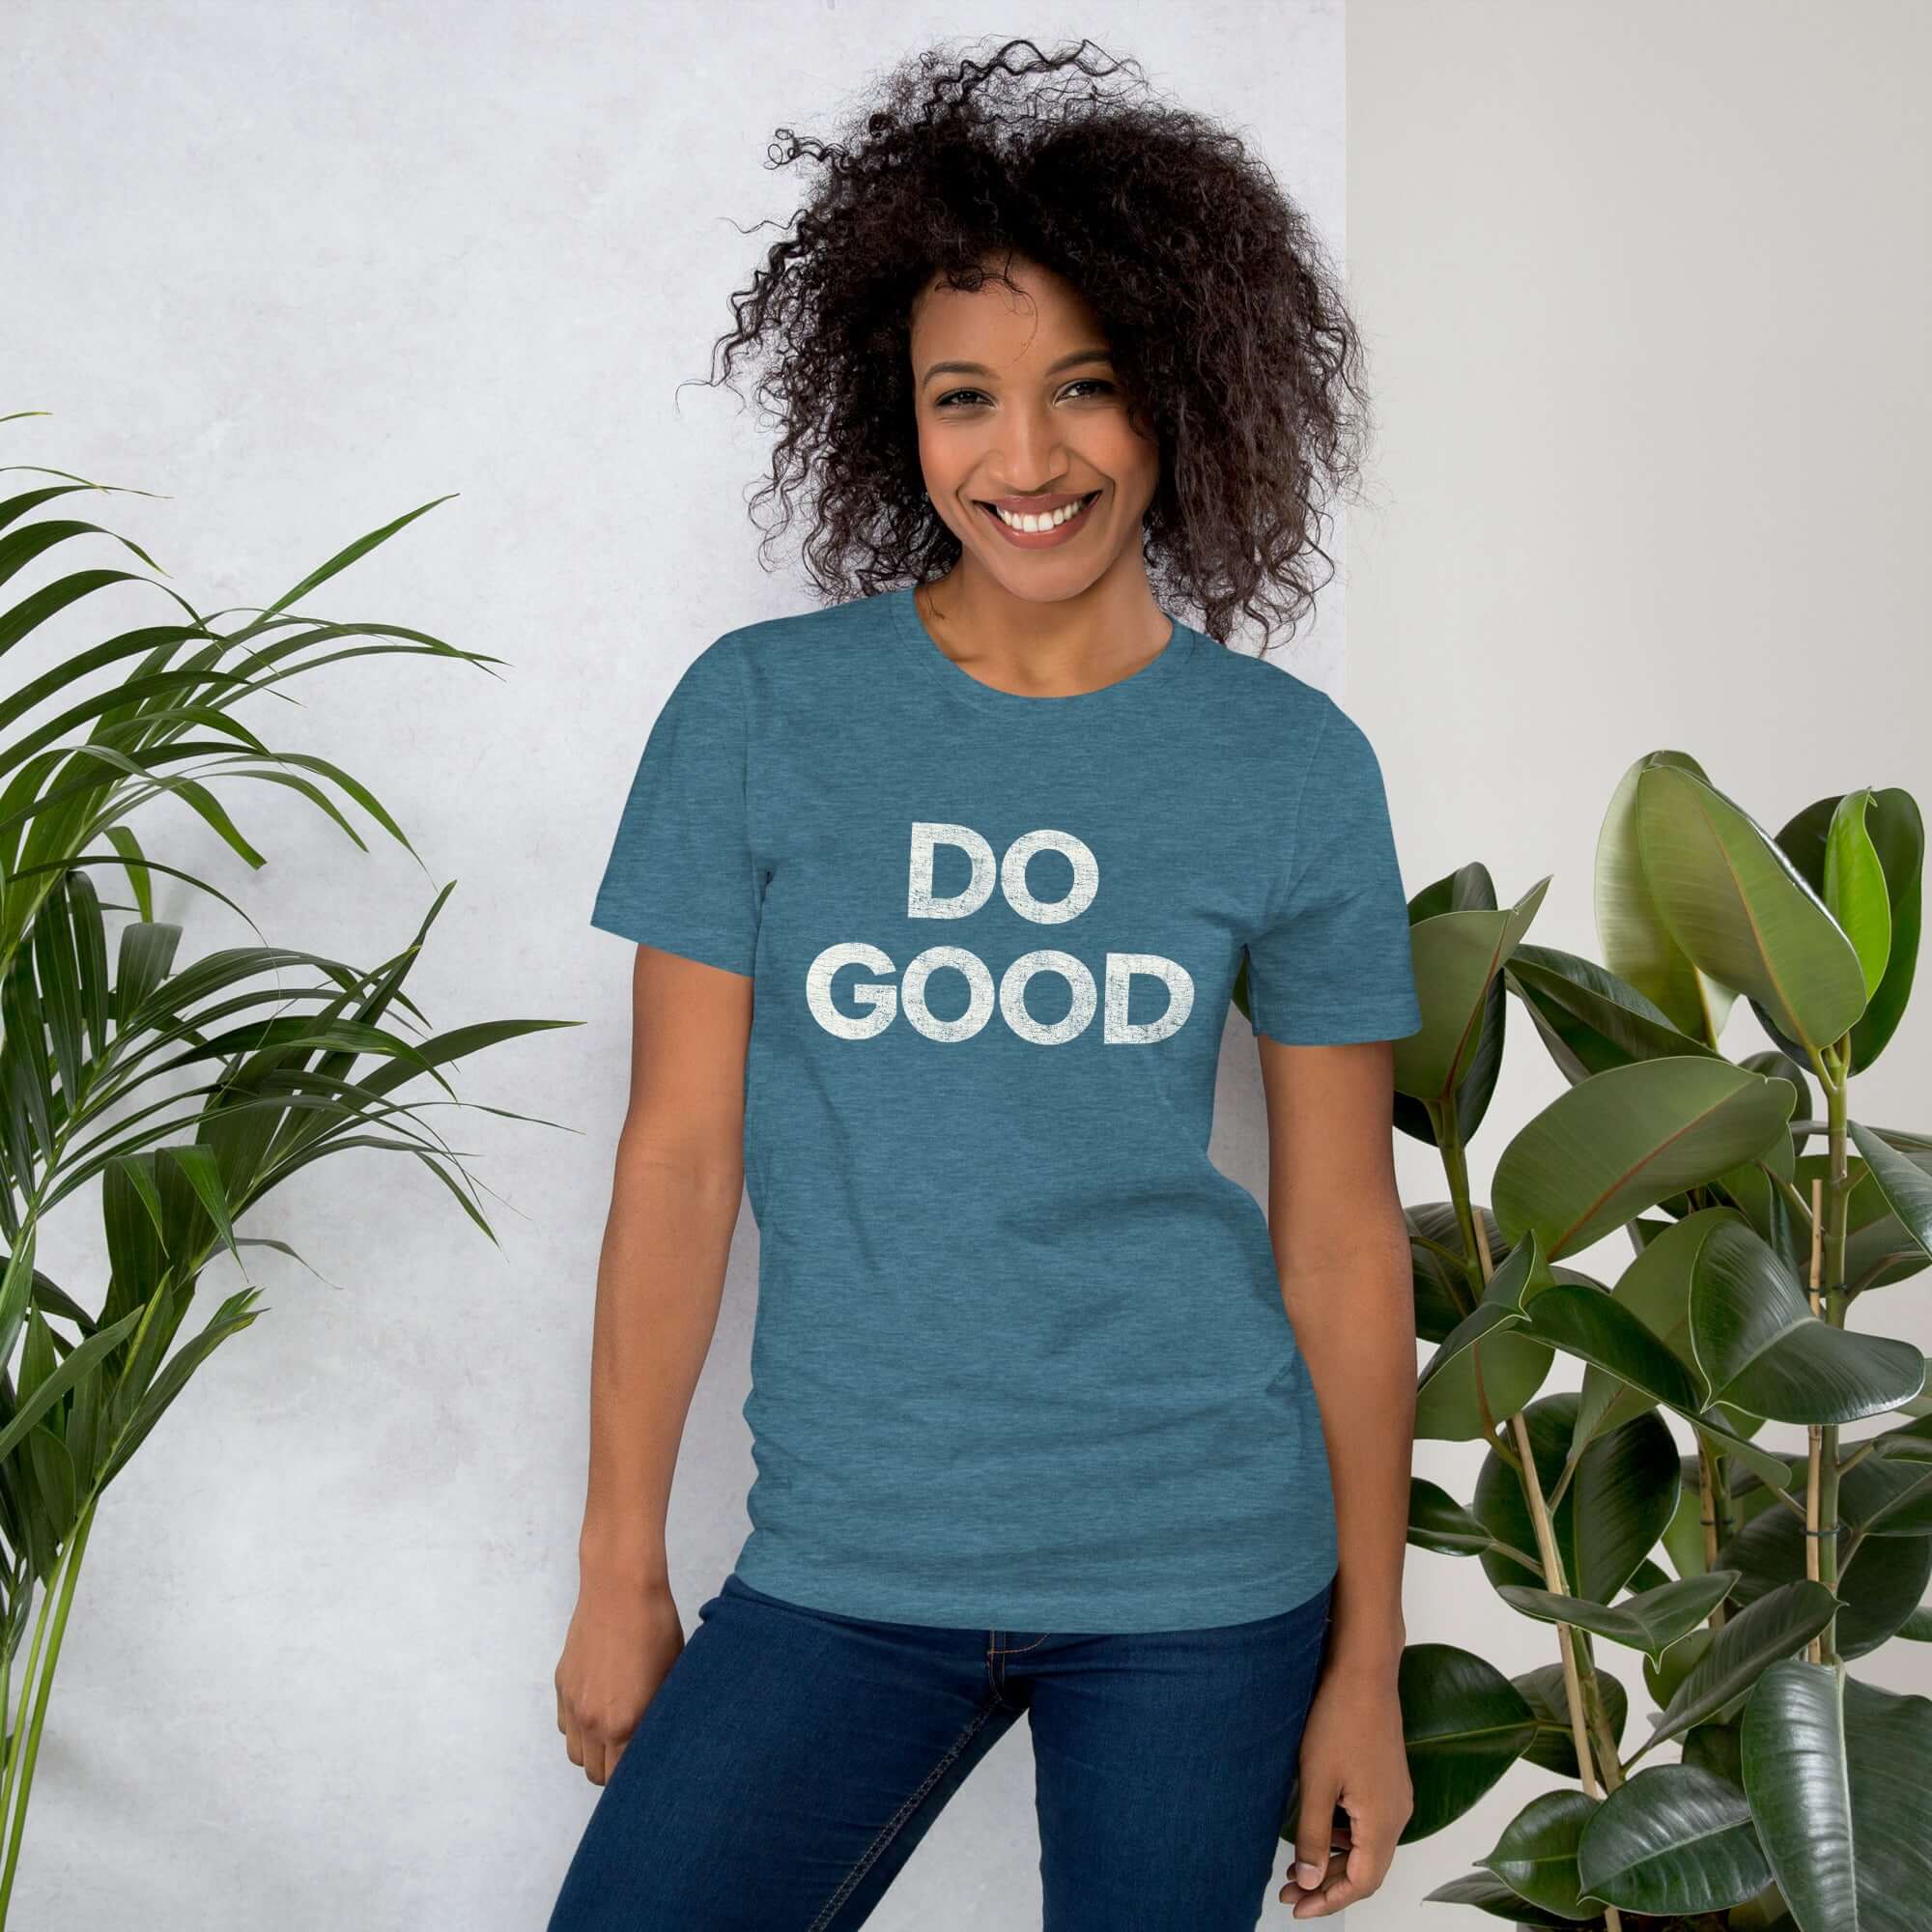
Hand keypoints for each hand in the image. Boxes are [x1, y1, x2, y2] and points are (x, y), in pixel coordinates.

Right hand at [554, 1572, 684, 1784]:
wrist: (620, 1589)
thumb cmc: (656, 1628)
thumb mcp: (670, 1677)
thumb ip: (660, 1718)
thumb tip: (663, 1742)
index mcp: (625, 1724)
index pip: (624, 1778)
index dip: (638, 1777)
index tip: (650, 1768)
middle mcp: (593, 1722)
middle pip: (596, 1774)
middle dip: (615, 1770)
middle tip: (635, 1751)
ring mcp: (573, 1705)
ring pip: (576, 1754)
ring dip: (594, 1751)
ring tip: (616, 1732)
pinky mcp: (561, 1686)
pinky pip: (565, 1726)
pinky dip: (579, 1728)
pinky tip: (599, 1708)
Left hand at [1280, 1658, 1411, 1917]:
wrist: (1364, 1672)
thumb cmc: (1339, 1720)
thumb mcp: (1316, 1781)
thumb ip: (1312, 1835)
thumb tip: (1307, 1880)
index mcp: (1383, 1822)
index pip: (1362, 1883)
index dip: (1329, 1901)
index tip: (1297, 1907)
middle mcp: (1398, 1814)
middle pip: (1366, 1869)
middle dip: (1327, 1884)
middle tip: (1289, 1889)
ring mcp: (1396, 1796)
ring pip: (1367, 1847)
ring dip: (1334, 1860)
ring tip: (1296, 1864)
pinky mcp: (1388, 1780)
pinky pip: (1369, 1825)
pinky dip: (1343, 1837)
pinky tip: (1318, 1829)